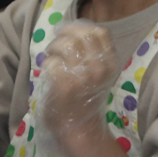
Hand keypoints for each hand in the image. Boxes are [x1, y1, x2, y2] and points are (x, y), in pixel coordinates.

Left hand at [40, 22, 116, 140]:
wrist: (79, 129)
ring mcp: (83, 77)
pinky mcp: (66, 86)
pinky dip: (47, 63)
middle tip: (56, 44)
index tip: (70, 34)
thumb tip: (73, 32)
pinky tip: (48, 70)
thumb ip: (93, 55)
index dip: (82, 27)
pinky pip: (53, 62)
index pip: (100, 32)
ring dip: (54, 47)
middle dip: (64, 34)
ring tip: (51, 55)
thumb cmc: (85, 100)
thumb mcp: (99, 75)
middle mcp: (100, 68)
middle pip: (83, 34)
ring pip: (67, 45)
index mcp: (110, 63)